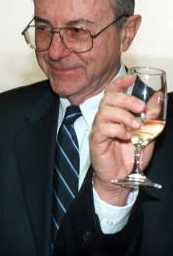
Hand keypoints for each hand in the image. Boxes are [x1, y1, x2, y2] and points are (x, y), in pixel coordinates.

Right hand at [90, 74, 151, 204]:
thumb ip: (152, 116)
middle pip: (109, 98)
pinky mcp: (96, 140)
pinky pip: (103, 128)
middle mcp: (105, 118)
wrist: (124, 176)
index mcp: (116, 113)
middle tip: (140, 108)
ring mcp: (99, 128)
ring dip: (124, 116)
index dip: (120, 83)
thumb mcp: (148, 133)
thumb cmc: (131, 154)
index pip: (113, 92)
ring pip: (106, 111)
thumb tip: (159, 98)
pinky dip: (117, 129)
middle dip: (126, 99)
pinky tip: (126, 136)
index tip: (131, 78)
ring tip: (136, 126)